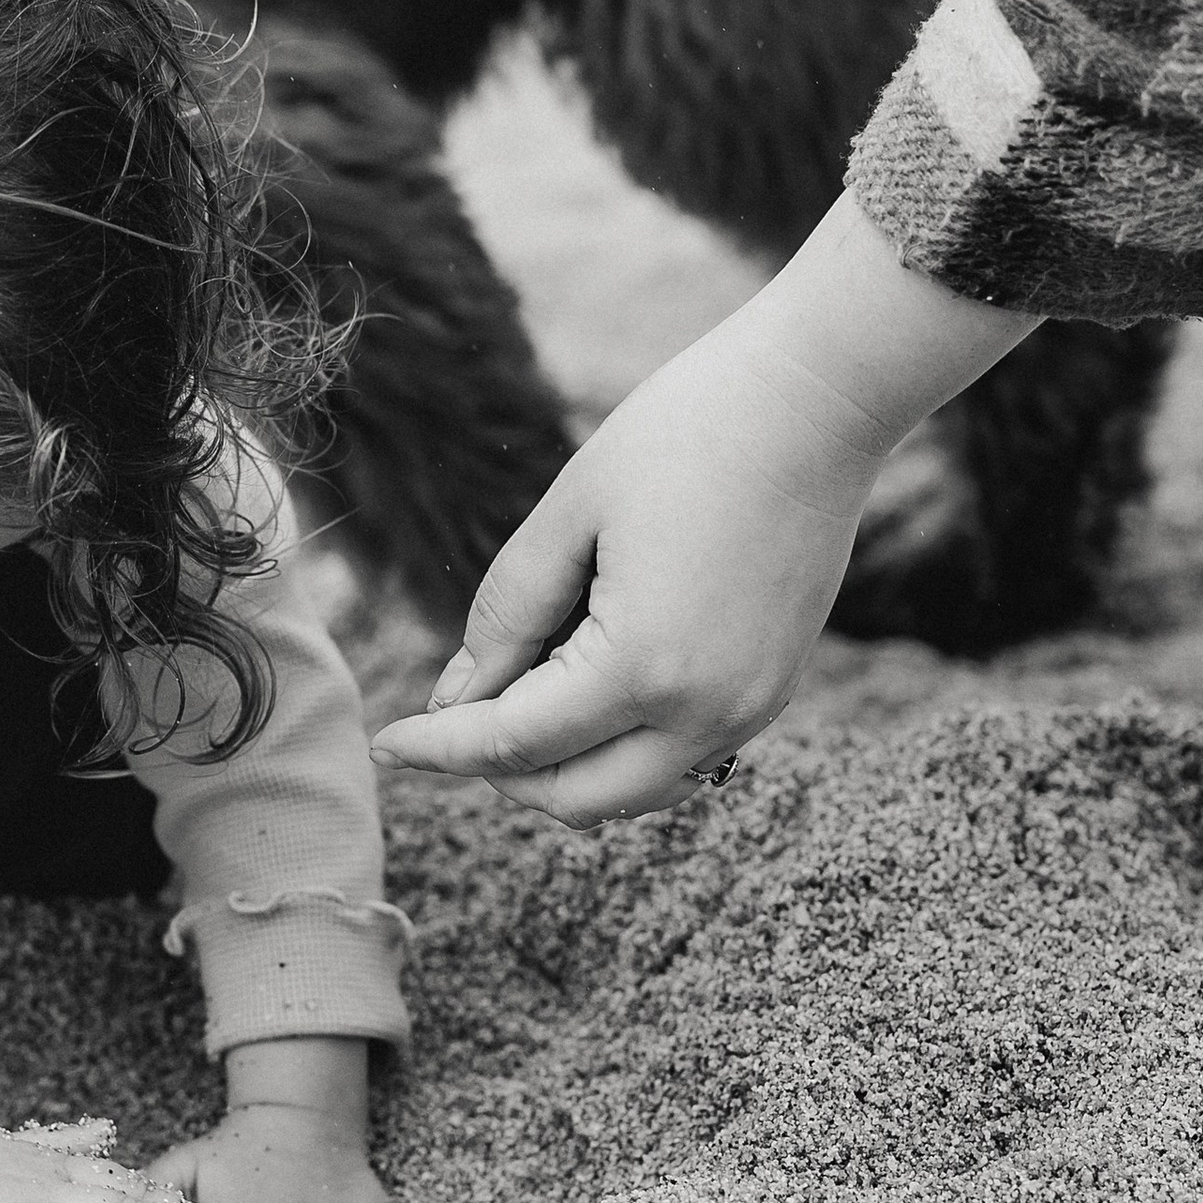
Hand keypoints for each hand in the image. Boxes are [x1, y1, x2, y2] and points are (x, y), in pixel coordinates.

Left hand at [368, 199, 1031, 827]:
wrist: (816, 403)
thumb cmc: (684, 435)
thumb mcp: (567, 517)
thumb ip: (506, 614)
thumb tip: (459, 698)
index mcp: (643, 669)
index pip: (513, 746)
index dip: (439, 750)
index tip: (385, 745)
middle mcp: (706, 714)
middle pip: (573, 799)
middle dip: (499, 772)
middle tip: (449, 715)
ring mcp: (750, 711)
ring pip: (631, 792)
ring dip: (563, 766)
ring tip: (517, 685)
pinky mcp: (772, 692)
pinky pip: (679, 757)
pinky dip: (618, 745)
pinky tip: (582, 675)